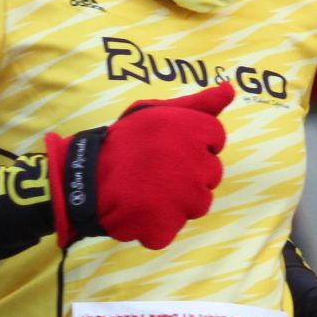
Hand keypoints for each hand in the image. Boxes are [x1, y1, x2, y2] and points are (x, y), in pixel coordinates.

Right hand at [46, 82, 230, 249]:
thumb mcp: (158, 112)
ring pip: (198, 204)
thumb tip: (230, 89)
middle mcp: (196, 165)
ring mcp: (184, 199)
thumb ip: (198, 104)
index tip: (169, 145)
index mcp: (194, 132)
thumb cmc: (123, 141)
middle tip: (157, 169)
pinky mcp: (167, 226)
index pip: (215, 139)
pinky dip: (157, 223)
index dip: (194, 142)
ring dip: (179, 200)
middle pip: (211, 174)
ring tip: (149, 189)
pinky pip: (172, 227)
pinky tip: (140, 208)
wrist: (85, 176)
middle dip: (190, 172)